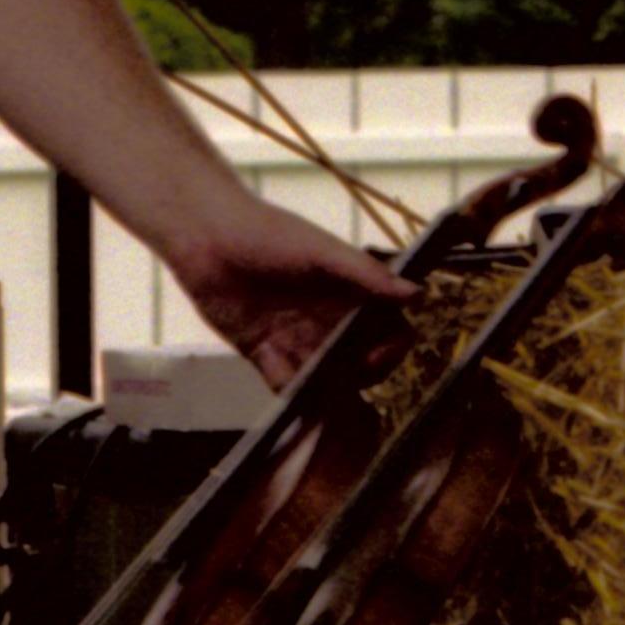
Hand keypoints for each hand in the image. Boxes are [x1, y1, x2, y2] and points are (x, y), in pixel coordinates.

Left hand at [168, 197, 419, 390]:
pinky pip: (288, 385)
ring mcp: (299, 340)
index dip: (391, 348)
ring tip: (319, 388)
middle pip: (363, 363)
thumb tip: (418, 293)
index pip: (389, 330)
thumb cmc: (267, 232)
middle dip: (362, 374)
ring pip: (329, 380)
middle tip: (346, 374)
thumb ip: (366, 275)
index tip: (376, 354)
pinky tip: (289, 385)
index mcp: (350, 294)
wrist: (206, 237)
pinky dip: (293, 392)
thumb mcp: (321, 252)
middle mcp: (330, 320)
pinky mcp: (266, 354)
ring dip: (329, 390)